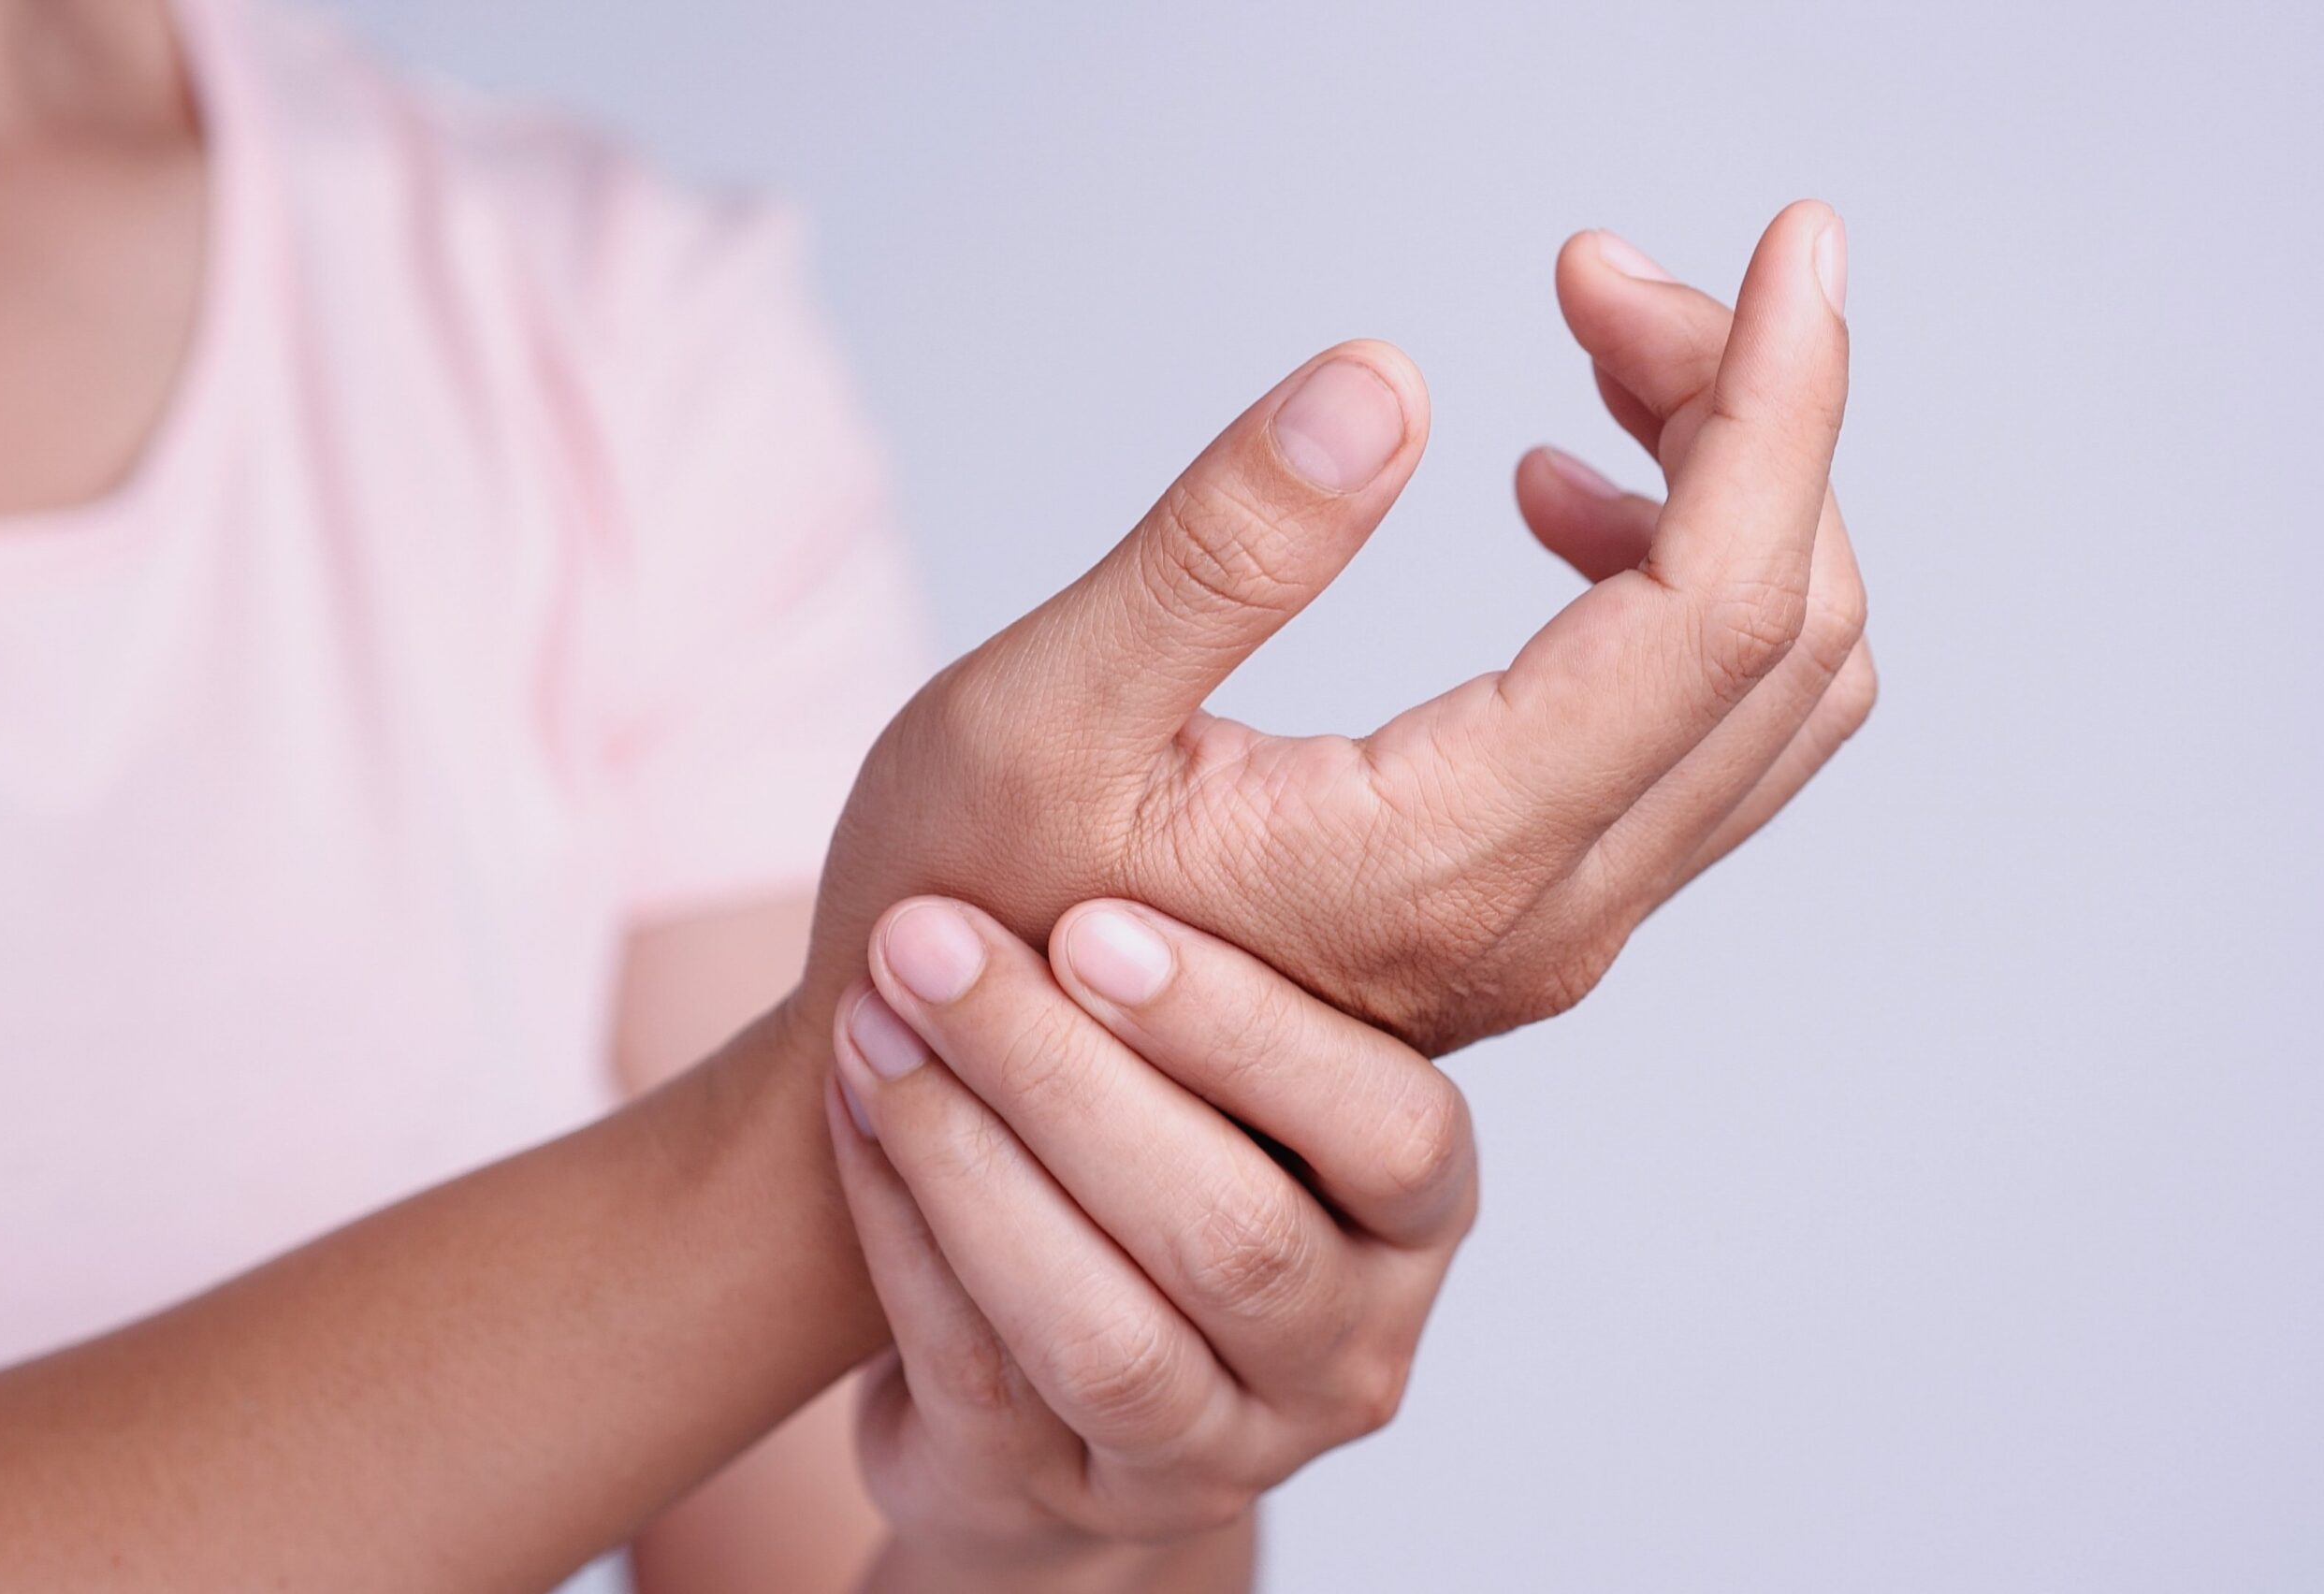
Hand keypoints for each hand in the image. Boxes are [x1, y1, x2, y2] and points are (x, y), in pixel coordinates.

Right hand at [798, 201, 1865, 1058]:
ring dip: (1732, 492)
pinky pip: (1698, 729)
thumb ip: (1219, 552)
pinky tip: (1556, 506)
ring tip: (1588, 360)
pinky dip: (1686, 579)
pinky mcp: (1536, 901)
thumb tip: (1389, 381)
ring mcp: (1555, 919)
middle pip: (1780, 630)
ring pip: (1766, 686)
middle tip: (1596, 275)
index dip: (1775, 408)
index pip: (1715, 612)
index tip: (1789, 243)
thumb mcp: (1040, 712)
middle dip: (1747, 412)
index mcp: (1438, 859)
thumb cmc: (968, 911)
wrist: (978, 1087)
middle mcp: (1542, 909)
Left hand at [824, 896, 1473, 1579]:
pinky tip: (851, 1109)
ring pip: (1102, 1333)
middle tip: (932, 941)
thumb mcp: (1220, 1047)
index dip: (1246, 1033)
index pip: (1391, 1133)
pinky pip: (982, 1378)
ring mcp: (1223, 1447)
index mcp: (1416, 1212)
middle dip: (1061, 1076)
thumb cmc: (1159, 1136)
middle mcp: (1347, 1347)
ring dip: (968, 1161)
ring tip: (871, 1016)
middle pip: (1232, 1234)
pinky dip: (904, 1235)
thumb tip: (1158, 704)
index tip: (1096, 924)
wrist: (1073, 1358)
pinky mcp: (1080, 1503)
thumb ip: (1235, 933)